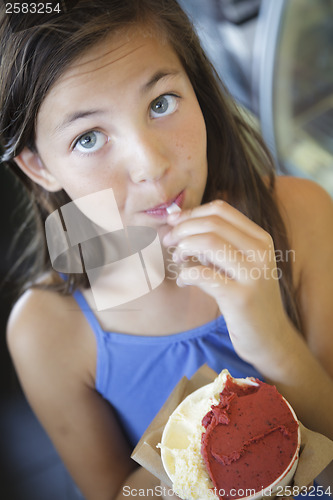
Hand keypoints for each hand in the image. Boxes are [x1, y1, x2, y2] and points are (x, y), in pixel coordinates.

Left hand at [163, 200, 290, 366]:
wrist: (270, 337)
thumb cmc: (247, 298)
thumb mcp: (239, 264)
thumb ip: (216, 243)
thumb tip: (177, 220)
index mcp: (260, 239)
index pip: (221, 210)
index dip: (191, 213)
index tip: (173, 224)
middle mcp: (260, 252)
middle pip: (212, 223)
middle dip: (182, 229)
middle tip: (169, 242)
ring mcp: (253, 275)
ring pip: (209, 242)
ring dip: (184, 247)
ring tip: (177, 259)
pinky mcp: (240, 298)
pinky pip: (203, 275)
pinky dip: (186, 274)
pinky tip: (182, 281)